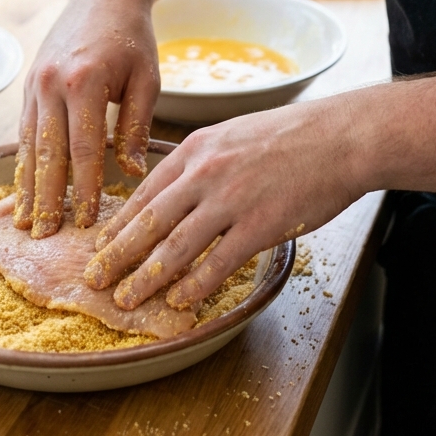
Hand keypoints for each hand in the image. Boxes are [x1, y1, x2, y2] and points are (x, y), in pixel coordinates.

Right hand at [13, 0, 160, 237]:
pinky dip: (23, 162)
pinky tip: (22, 188)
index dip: (85, 188)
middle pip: (48, 153)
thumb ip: (137, 125)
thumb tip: (131, 173)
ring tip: (26, 223)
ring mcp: (35, 83)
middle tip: (45, 238)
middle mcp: (51, 83)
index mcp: (85, 81)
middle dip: (46, 198)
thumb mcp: (147, 78)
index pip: (84, 148)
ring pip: (29, 145)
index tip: (87, 222)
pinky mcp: (29, 84)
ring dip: (27, 186)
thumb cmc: (132, 37)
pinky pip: (24, 131)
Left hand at [83, 96, 361, 310]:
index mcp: (197, 148)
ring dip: (147, 278)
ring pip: (176, 246)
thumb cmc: (292, 136)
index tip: (100, 245)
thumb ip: (203, 160)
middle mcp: (207, 172)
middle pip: (150, 221)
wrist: (340, 137)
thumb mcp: (233, 134)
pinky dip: (196, 284)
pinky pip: (219, 261)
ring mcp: (232, 199)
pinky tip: (180, 301)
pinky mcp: (260, 224)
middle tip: (95, 279)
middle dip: (117, 254)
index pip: (146, 191)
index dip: (119, 223)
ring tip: (126, 300)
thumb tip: (177, 189)